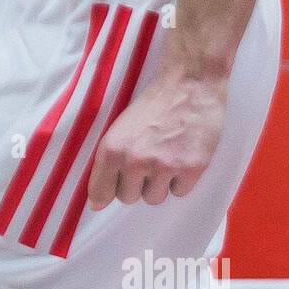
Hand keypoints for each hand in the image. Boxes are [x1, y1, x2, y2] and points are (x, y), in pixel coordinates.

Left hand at [88, 67, 226, 209]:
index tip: (108, 195)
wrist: (190, 85)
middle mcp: (136, 161)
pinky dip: (182, 180)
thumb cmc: (155, 103)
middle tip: (148, 161)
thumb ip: (110, 160)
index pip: (100, 191)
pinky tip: (184, 158)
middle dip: (137, 184)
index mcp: (113, 149)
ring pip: (155, 198)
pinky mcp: (191, 169)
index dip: (105, 194)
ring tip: (167, 159)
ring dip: (160, 184)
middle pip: (129, 198)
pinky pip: (180, 192)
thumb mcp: (121, 127)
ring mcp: (164, 166)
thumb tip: (97, 203)